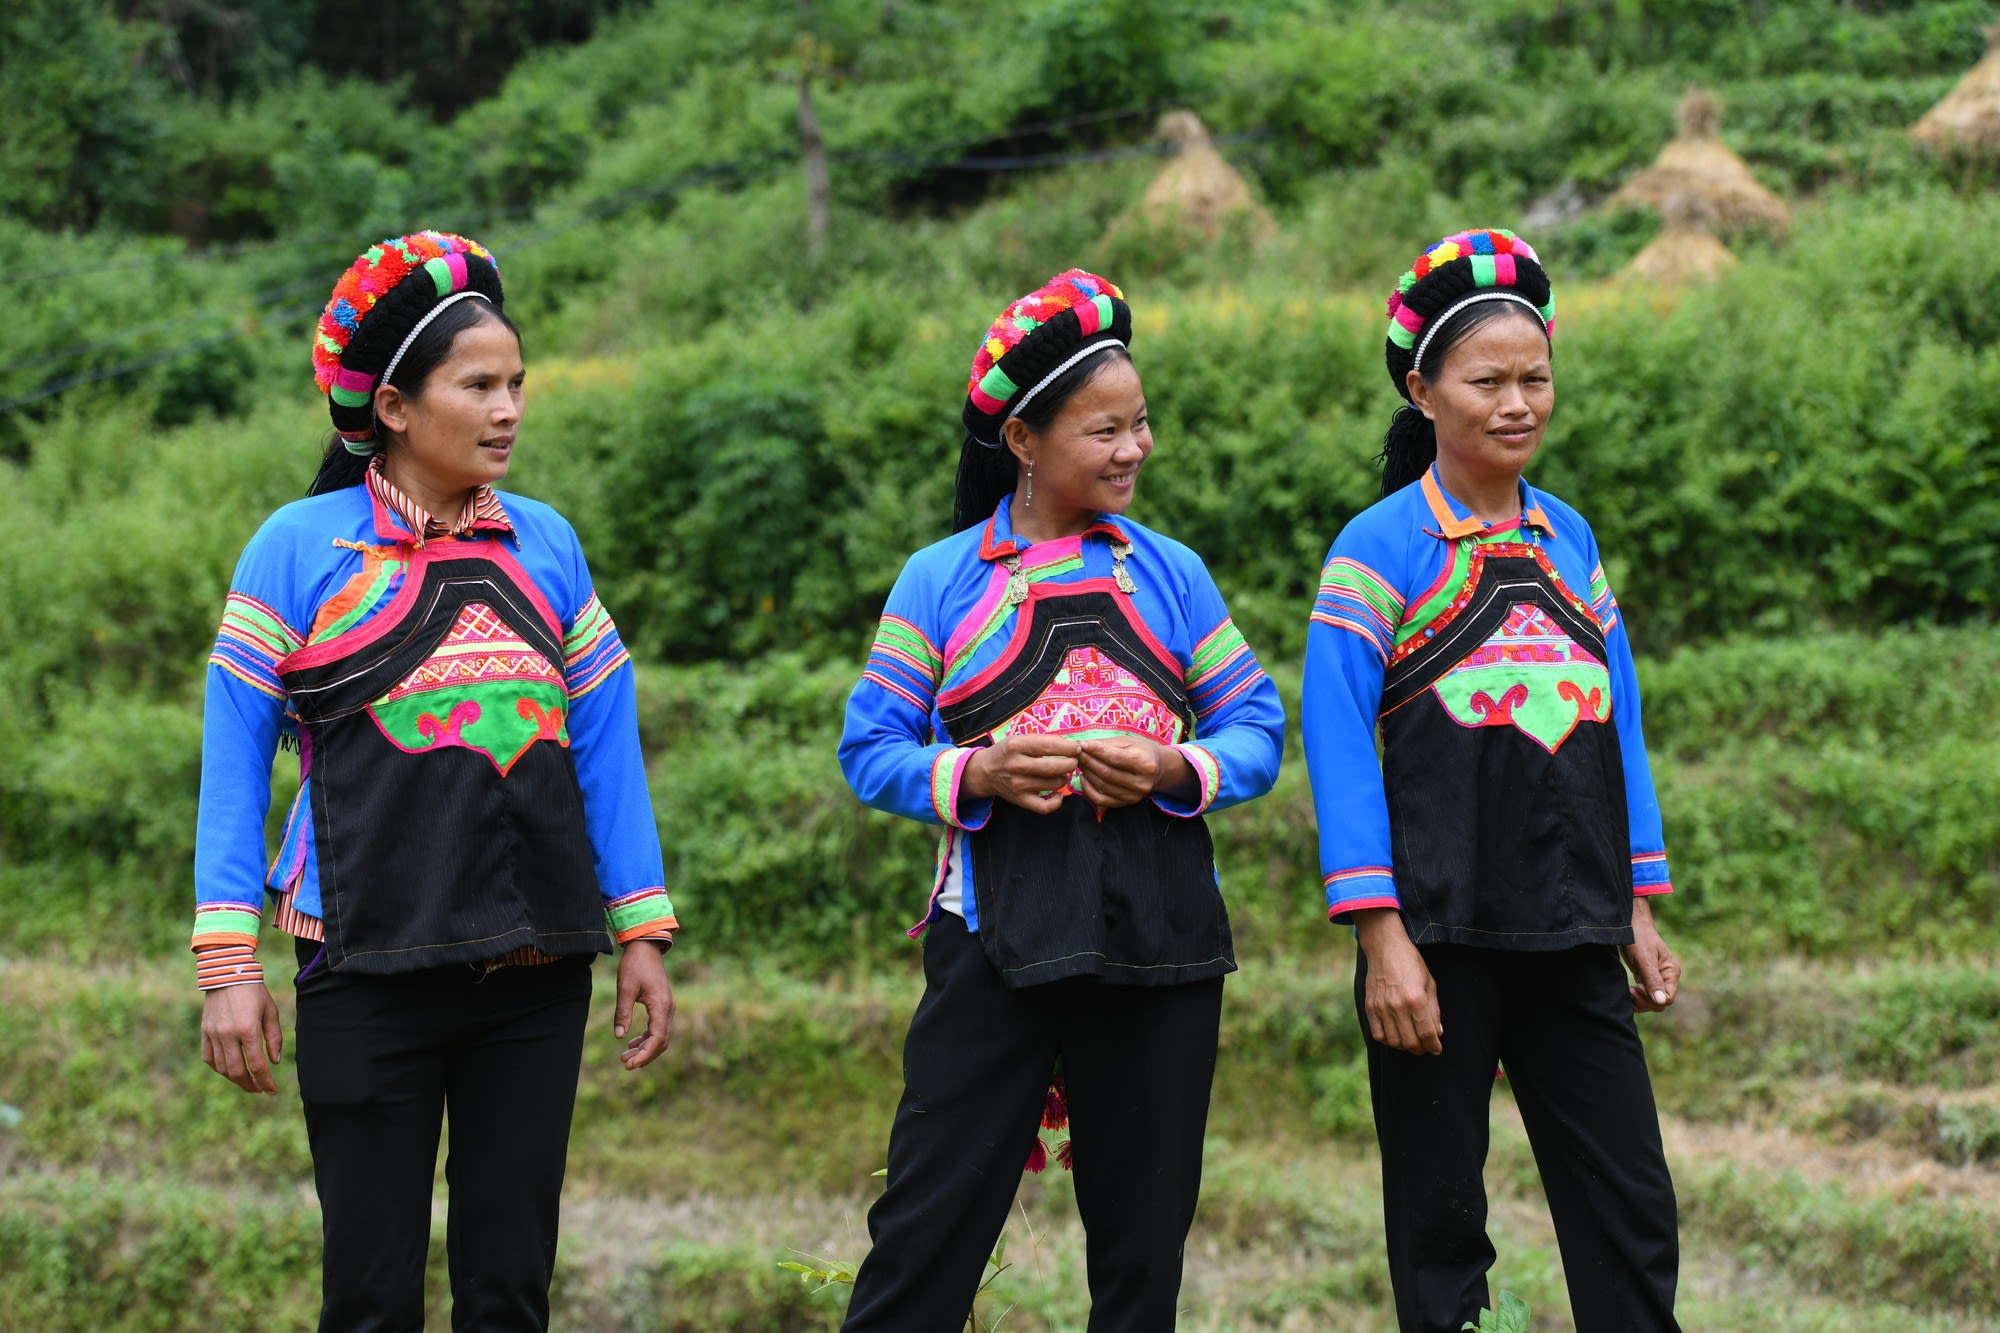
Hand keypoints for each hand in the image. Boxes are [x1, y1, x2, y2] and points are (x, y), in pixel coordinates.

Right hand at [200, 983, 283, 1094]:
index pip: (258, 1065)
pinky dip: (219, 1067)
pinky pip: (209, 1058)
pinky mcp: (204, 1032)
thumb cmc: (254, 992)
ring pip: (222, 1068)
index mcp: (248, 1029)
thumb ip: (274, 1038)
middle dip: (249, 1085)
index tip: (272, 1091)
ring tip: (246, 1079)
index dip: (265, 1082)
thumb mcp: (270, 1011)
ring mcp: (213, 1034)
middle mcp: (228, 1035)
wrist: (228, 973)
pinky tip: (229, 1068)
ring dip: (235, 1078)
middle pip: (237, 1072)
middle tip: (259, 1089)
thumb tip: (274, 1062)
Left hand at [614, 940, 674, 1070]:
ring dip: (645, 1048)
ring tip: (625, 1057)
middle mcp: (668, 1009)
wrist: (646, 947)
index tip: (630, 1064)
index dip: (645, 1054)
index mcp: (661, 1005)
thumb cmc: (635, 965)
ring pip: (660, 1036)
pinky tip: (632, 1043)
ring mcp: (667, 1007)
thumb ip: (622, 1013)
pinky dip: (647, 1038)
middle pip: (661, 1041)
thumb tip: (618, 1036)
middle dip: (645, 1055)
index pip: (658, 1038)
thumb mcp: (625, 989)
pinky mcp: (662, 1005)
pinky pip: (658, 1028)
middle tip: (625, 1064)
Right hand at [962, 733, 1082, 813]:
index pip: (1051, 746)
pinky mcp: (1020, 800)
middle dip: (1071, 763)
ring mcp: (1018, 785)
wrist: (985, 771)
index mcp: (1017, 746)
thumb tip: (1073, 746)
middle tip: (1073, 761)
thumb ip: (1044, 740)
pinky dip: (1057, 801)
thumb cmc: (1008, 752)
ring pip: (1055, 784)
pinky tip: (1059, 794)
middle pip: (1055, 767)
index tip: (1077, 748)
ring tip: (1062, 773)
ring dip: (1065, 778)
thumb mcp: (1020, 738)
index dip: (1069, 747)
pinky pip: (1046, 807)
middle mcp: (1017, 765)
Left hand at [1076, 736, 1192, 809]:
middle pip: (1106, 773)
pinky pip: (1102, 800)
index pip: (1114, 758)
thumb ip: (1106, 744)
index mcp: (1145, 763)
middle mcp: (1142, 782)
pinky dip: (1088, 790)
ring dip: (1086, 773)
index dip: (1095, 751)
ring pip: (1102, 786)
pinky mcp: (1127, 803)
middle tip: (1077, 753)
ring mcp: (1135, 796)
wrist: (1158, 768)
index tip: (1082, 744)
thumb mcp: (1128, 741)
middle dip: (1088, 761)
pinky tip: (1083, 779)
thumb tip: (1082, 745)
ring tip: (1080, 763)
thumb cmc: (1140, 750)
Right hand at [1354, 909, 1442, 1054]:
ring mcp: (1382, 1007)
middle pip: (1410, 1042)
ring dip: (1405, 1046)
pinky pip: (1378, 1034)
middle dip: (1421, 1049)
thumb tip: (1437, 1032)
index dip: (1434, 1046)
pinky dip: (1388, 1041)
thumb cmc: (1411, 963)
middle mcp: (1398, 1006)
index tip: (1437, 1049)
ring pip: (1394, 1042)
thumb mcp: (1429, 983)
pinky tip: (1396, 1035)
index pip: (1427, 1034)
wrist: (1385, 948)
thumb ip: (1434, 1010)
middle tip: (1425, 1046)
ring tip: (1411, 1041)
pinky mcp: (1370, 1007)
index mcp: (1416, 999)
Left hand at [1622, 897, 1680, 1012]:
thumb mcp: (1644, 959)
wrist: (1629, 924)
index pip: (1669, 998)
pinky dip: (1636, 997)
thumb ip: (1653, 980)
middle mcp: (1667, 977)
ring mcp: (1657, 978)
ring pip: (1652, 1001)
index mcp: (1671, 971)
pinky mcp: (1647, 978)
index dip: (1653, 999)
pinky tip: (1628, 991)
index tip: (1638, 988)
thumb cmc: (1638, 937)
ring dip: (1639, 1001)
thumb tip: (1662, 1002)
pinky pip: (1645, 995)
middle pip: (1660, 1003)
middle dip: (1645, 1001)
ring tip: (1628, 990)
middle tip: (1631, 990)